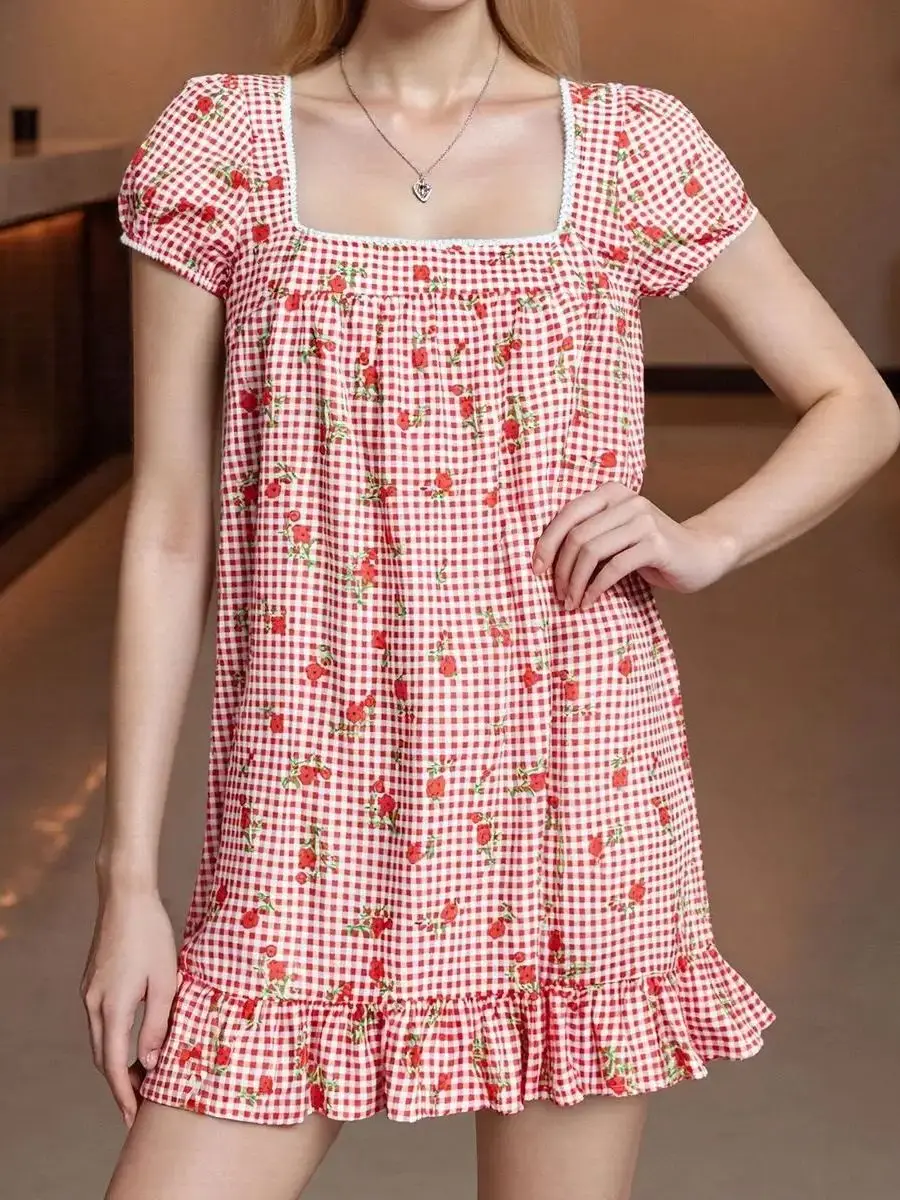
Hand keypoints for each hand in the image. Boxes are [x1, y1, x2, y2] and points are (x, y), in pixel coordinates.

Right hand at [80, 888, 177, 1127]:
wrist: (126, 896)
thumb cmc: (151, 934)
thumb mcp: (165, 981)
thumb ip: (157, 1024)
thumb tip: (151, 1062)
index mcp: (112, 1008)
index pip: (115, 1066)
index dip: (124, 1095)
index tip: (133, 1118)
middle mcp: (93, 1004)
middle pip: (104, 1058)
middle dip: (121, 1085)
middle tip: (142, 1105)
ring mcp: (89, 993)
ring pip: (101, 1041)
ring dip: (118, 1063)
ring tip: (143, 1077)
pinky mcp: (93, 982)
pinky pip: (101, 1022)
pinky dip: (115, 1040)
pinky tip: (133, 1042)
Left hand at [532, 483, 738, 607]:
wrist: (702, 554)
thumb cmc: (651, 549)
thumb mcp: (617, 534)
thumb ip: (589, 535)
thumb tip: (543, 559)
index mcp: (611, 493)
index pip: (567, 514)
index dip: (546, 543)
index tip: (536, 569)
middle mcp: (627, 501)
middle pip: (576, 535)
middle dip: (560, 569)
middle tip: (558, 594)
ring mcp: (643, 521)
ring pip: (591, 551)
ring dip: (575, 582)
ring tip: (572, 602)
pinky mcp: (656, 544)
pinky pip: (613, 568)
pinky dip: (595, 588)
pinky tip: (590, 602)